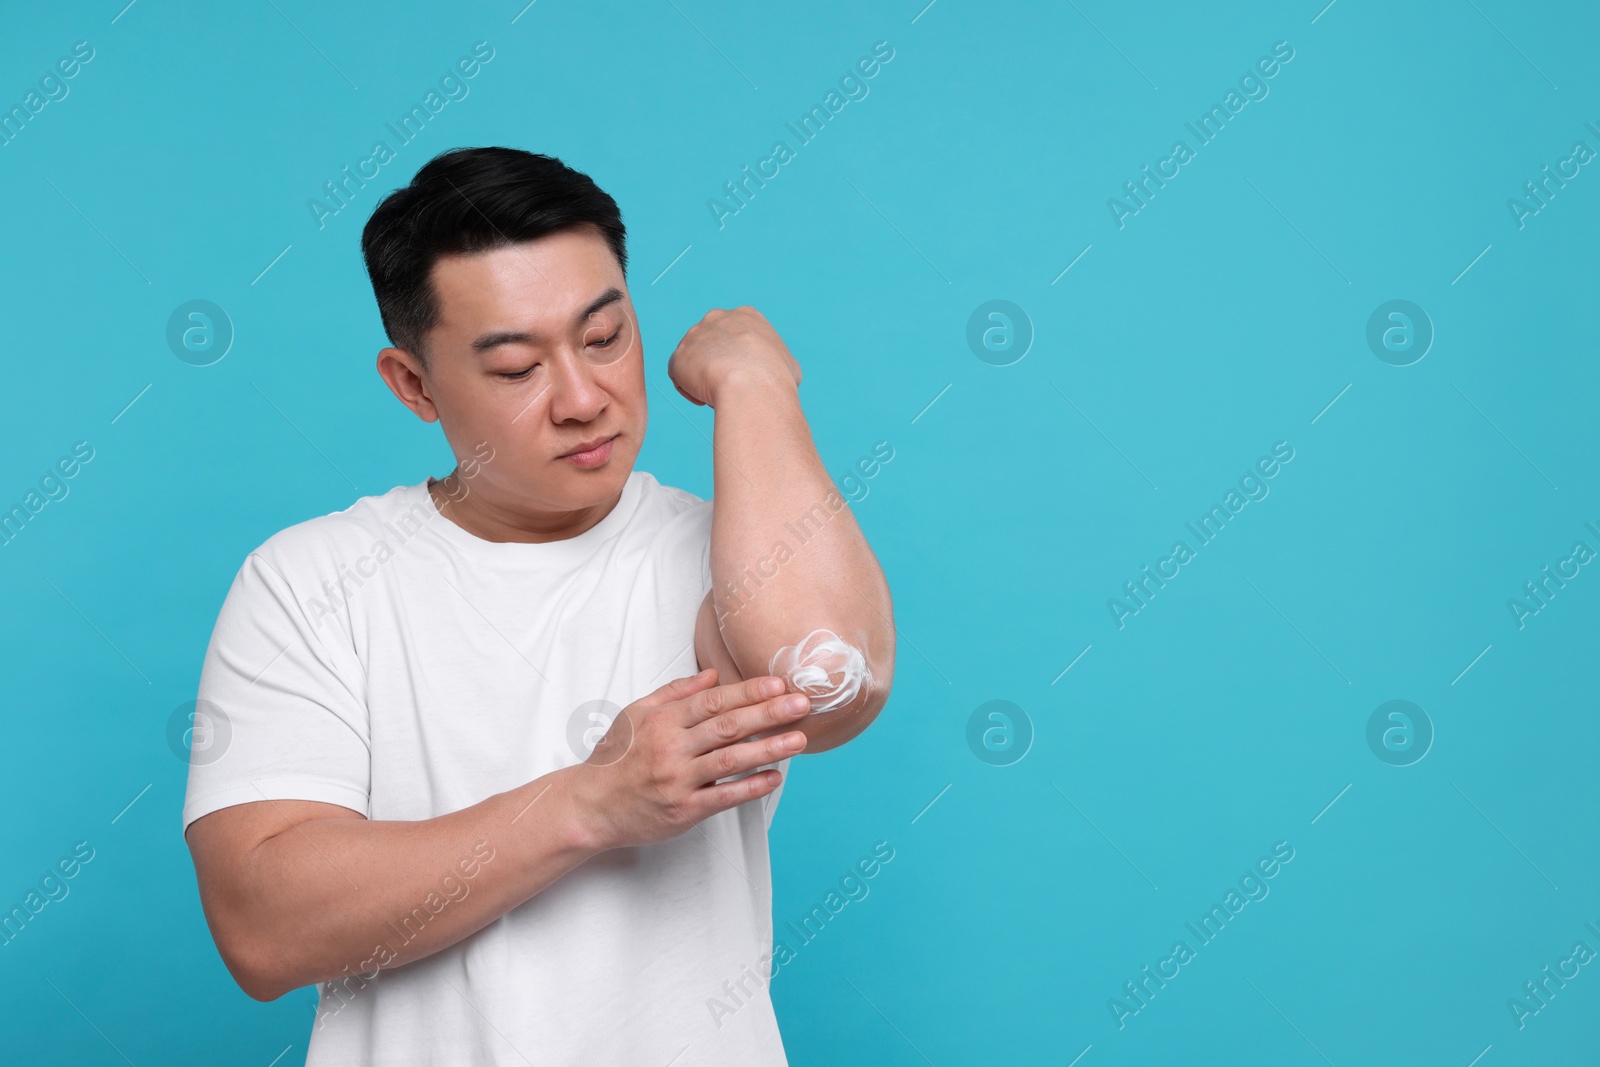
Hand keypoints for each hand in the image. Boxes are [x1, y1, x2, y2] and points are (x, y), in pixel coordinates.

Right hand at [567, 668, 810, 850]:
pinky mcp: (684, 810)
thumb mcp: (636, 714)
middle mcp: (672, 748)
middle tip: (802, 705)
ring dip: (769, 748)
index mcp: (663, 721)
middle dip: (768, 714)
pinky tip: (775, 777)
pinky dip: (751, 787)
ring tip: (799, 739)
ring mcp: (679, 780)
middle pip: (728, 726)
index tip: (778, 685)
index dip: (748, 692)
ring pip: (731, 760)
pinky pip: (724, 797)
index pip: (713, 702)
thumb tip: (713, 674)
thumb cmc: (616, 757)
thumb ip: (675, 692)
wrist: (591, 805)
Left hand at [666, 306, 801, 407]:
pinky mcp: (678, 356)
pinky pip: (679, 375)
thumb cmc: (775, 379)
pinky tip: (705, 400)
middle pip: (713, 344)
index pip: (736, 336)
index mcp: (746, 316)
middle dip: (718, 365)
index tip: (745, 377)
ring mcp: (695, 335)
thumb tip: (778, 375)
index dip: (740, 358)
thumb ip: (776, 364)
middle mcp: (717, 318)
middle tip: (729, 387)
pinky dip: (690, 390)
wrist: (749, 385)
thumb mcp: (788, 366)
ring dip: (703, 379)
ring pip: (695, 360)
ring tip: (718, 396)